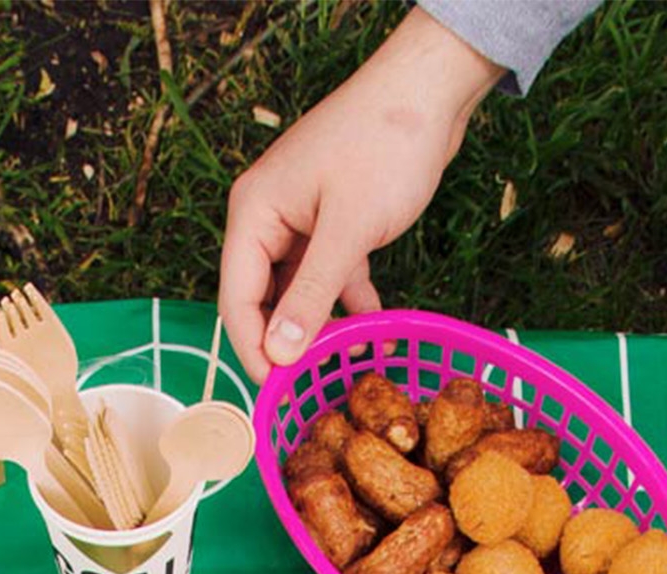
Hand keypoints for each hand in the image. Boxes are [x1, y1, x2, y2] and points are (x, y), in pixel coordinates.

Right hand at [218, 11, 502, 381]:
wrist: (430, 89)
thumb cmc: (385, 142)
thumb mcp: (348, 228)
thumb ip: (311, 294)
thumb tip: (278, 354)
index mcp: (254, 214)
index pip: (236, 299)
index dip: (253, 350)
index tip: (278, 392)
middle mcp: (268, 219)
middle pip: (263, 299)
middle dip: (284, 344)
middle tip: (306, 388)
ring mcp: (301, 221)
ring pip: (299, 292)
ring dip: (320, 327)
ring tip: (342, 365)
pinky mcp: (334, 223)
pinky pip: (331, 276)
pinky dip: (349, 302)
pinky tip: (374, 329)